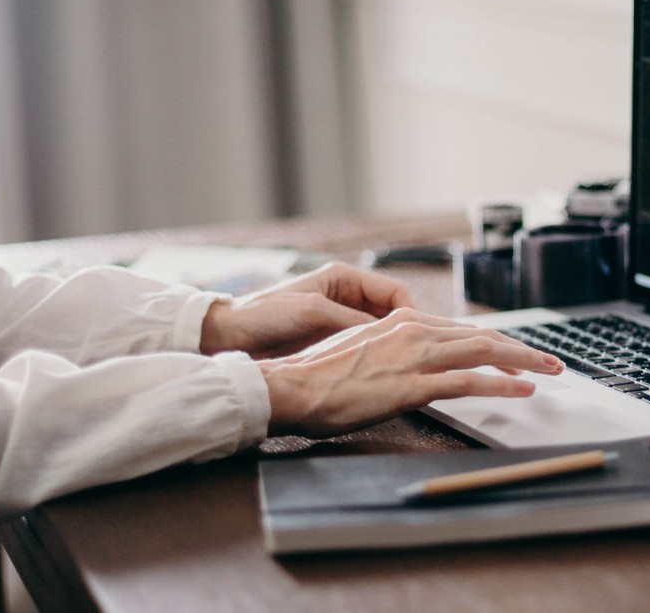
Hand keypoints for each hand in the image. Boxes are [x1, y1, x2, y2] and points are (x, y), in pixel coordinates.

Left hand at [200, 262, 415, 358]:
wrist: (230, 336)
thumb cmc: (265, 314)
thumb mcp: (312, 311)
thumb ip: (350, 319)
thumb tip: (385, 331)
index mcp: (344, 278)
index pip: (394, 291)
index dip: (411, 311)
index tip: (418, 333)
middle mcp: (346, 297)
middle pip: (391, 313)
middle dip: (405, 331)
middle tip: (418, 353)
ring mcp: (339, 320)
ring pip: (379, 333)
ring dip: (390, 347)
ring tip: (402, 364)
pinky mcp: (331, 342)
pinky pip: (362, 348)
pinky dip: (373, 358)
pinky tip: (379, 371)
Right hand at [258, 308, 564, 437]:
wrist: (293, 386)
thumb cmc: (318, 376)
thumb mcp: (360, 352)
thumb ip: (391, 352)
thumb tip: (408, 363)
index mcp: (401, 322)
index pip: (461, 329)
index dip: (495, 342)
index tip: (517, 353)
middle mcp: (414, 332)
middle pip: (481, 336)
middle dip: (521, 348)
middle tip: (550, 360)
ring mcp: (415, 357)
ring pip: (484, 352)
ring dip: (523, 361)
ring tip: (549, 371)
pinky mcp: (414, 385)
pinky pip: (469, 382)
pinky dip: (501, 385)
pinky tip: (523, 390)